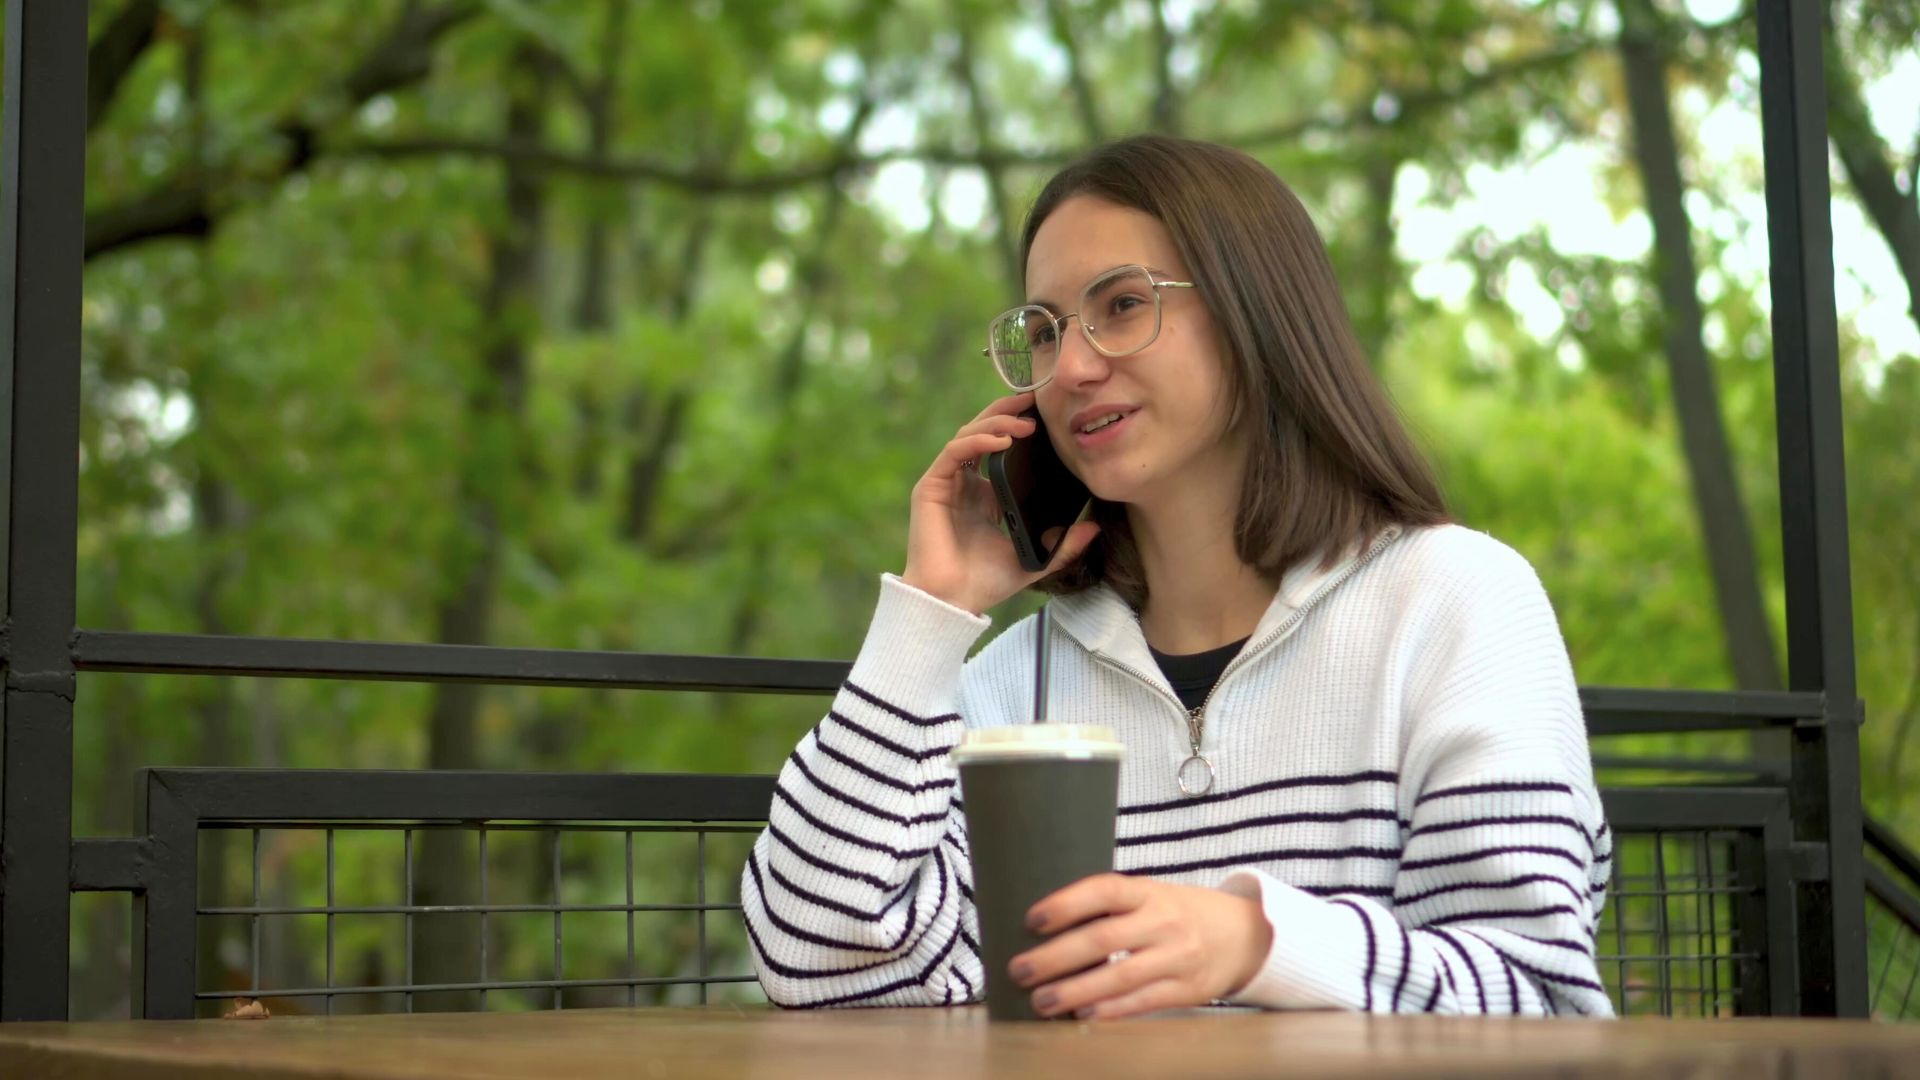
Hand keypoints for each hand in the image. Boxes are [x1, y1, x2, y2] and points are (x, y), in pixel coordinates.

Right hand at [900, 391, 1100, 614]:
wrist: (952, 601)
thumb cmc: (986, 583)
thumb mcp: (1035, 560)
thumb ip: (1064, 546)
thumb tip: (1094, 527)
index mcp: (986, 495)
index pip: (1001, 448)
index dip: (1020, 427)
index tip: (1048, 417)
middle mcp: (965, 483)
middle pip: (984, 431)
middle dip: (1008, 411)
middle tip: (1036, 400)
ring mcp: (947, 483)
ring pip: (969, 434)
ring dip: (997, 422)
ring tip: (1025, 423)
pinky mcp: (931, 486)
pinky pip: (955, 452)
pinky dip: (978, 441)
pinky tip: (1002, 440)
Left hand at [1007, 873, 1272, 1020]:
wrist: (1246, 935)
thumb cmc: (1180, 913)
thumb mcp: (1152, 896)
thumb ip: (1111, 907)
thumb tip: (1044, 927)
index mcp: (1149, 892)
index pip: (1104, 890)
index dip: (1067, 903)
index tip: (1031, 919)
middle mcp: (1164, 922)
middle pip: (1103, 939)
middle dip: (1056, 957)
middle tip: (1019, 971)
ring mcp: (1178, 957)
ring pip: (1120, 976)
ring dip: (1075, 992)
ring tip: (1041, 1003)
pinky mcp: (1187, 990)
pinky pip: (1142, 1002)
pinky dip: (1109, 1010)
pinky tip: (1081, 1016)